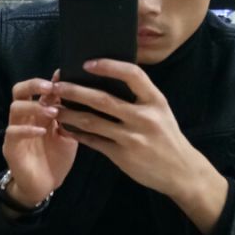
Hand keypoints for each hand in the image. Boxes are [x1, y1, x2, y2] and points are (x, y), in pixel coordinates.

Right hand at [2, 71, 78, 208]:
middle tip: (50, 87)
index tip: (63, 74)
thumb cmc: (56, 159)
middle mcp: (25, 118)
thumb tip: (81, 95)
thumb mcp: (69, 135)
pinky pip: (13, 132)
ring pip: (15, 108)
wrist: (44, 186)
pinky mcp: (10, 147)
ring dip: (34, 106)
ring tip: (53, 112)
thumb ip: (71, 117)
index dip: (49, 80)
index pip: (38, 89)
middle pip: (19, 91)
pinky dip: (27, 129)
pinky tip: (42, 131)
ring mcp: (16, 131)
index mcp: (39, 113)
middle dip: (34, 85)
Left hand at [54, 59, 227, 233]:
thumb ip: (138, 97)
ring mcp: (132, 137)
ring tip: (53, 108)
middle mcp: (144, 117)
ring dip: (69, 114)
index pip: (132, 75)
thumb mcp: (159, 111)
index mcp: (155, 100)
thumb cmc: (165, 136)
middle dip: (75, 92)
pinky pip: (93, 141)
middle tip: (56, 86)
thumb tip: (106, 78)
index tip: (87, 63)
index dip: (109, 66)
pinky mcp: (122, 155)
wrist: (181, 171)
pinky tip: (65, 128)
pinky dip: (77, 134)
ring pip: (92, 122)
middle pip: (103, 100)